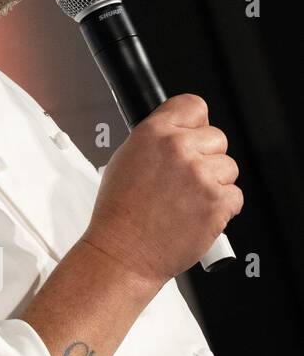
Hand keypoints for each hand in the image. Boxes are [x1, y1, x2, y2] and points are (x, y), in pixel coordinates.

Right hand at [84, 94, 241, 287]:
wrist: (124, 250)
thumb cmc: (119, 213)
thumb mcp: (124, 160)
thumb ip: (156, 142)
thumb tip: (179, 134)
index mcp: (152, 133)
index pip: (193, 105)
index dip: (195, 122)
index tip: (193, 132)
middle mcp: (178, 149)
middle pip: (217, 137)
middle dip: (207, 157)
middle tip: (186, 179)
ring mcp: (201, 175)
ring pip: (229, 168)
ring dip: (215, 183)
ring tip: (187, 200)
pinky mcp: (218, 201)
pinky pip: (235, 196)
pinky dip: (221, 207)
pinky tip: (196, 214)